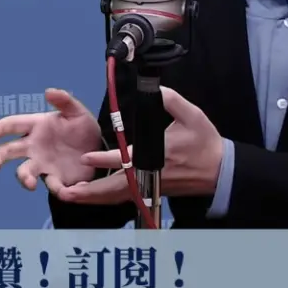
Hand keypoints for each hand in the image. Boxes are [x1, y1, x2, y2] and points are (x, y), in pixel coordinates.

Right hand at [0, 88, 101, 194]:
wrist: (98, 150)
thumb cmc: (81, 128)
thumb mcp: (77, 112)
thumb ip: (64, 101)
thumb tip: (48, 91)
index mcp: (36, 127)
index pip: (14, 124)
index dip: (2, 127)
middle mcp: (34, 147)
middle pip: (10, 151)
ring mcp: (43, 165)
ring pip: (26, 172)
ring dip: (25, 178)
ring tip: (30, 183)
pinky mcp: (56, 180)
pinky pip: (53, 187)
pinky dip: (58, 190)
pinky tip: (66, 190)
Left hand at [55, 86, 223, 204]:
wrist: (220, 170)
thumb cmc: (205, 143)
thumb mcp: (192, 115)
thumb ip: (171, 100)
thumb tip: (154, 88)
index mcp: (155, 155)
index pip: (124, 159)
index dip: (104, 159)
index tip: (86, 158)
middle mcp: (148, 174)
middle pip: (115, 188)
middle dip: (91, 192)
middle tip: (67, 193)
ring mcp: (149, 185)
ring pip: (118, 196)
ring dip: (94, 198)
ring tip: (72, 197)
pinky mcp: (151, 190)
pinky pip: (125, 198)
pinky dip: (107, 199)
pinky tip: (93, 197)